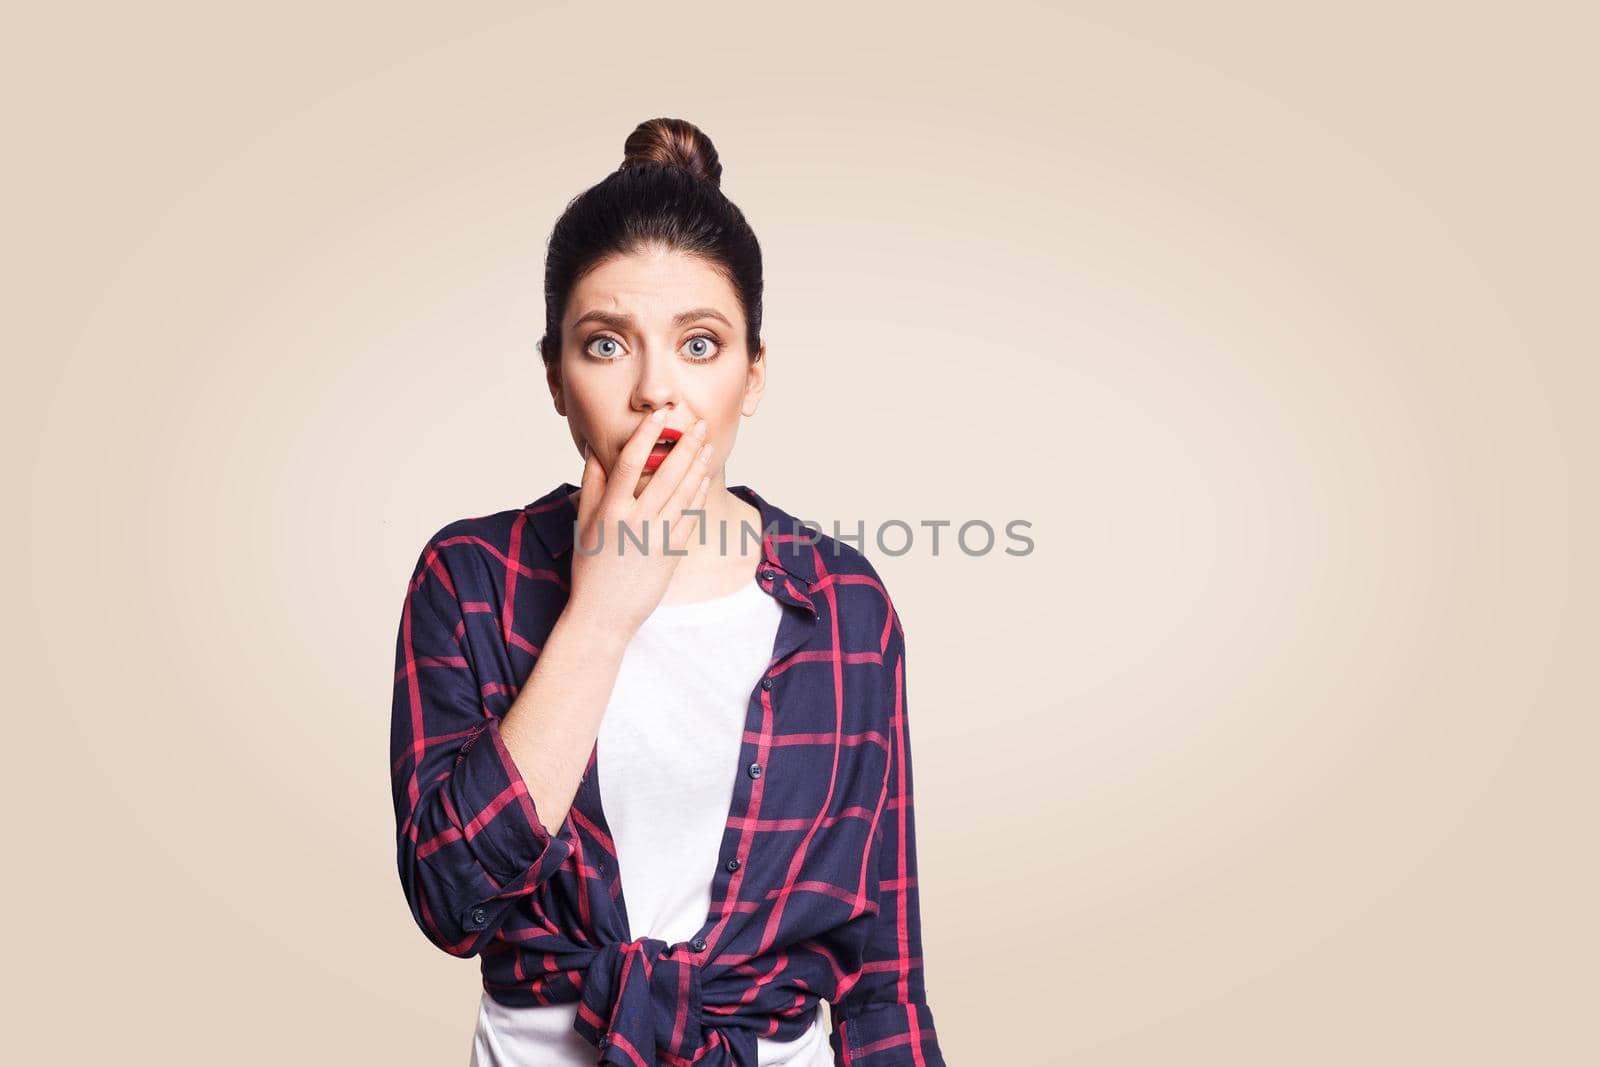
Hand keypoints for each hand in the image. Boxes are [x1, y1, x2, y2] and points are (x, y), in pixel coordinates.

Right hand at [564, 410, 714, 638]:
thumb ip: (592, 486)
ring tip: (708, 444)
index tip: (659, 416)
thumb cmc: (590, 568)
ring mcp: (656, 538)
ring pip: (683, 493)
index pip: (629, 462)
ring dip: (698, 465)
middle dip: (684, 445)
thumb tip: (596, 452)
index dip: (646, 435)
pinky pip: (690, 517)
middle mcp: (634, 522)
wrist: (603, 614)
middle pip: (665, 474)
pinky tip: (705, 477)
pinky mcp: (672, 553)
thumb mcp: (583, 525)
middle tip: (698, 424)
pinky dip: (698, 494)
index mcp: (609, 511)